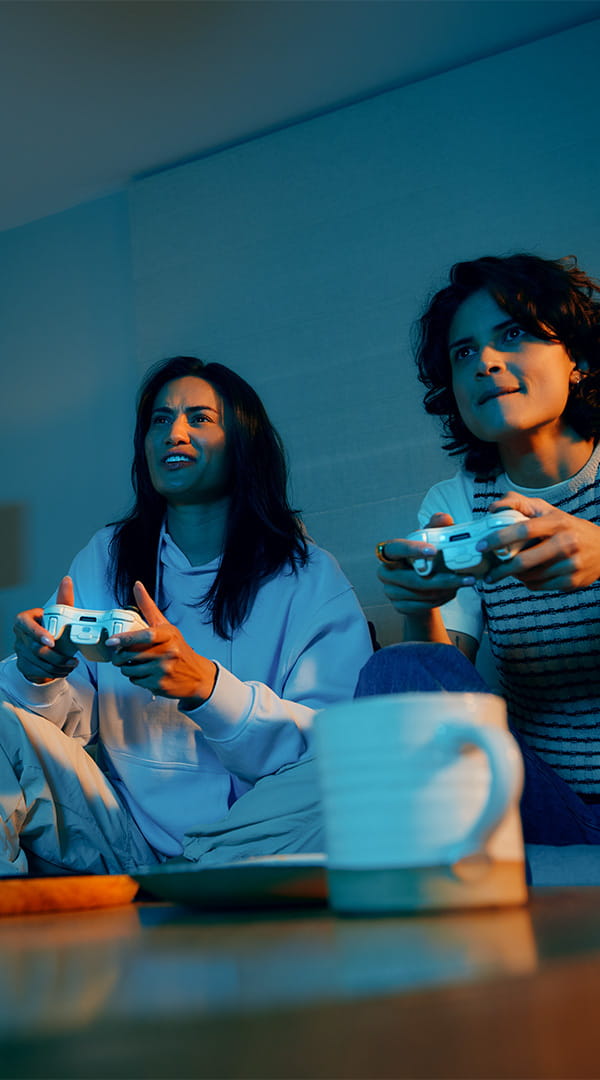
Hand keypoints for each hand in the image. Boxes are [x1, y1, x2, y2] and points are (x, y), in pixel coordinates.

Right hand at [13, 576, 78, 683]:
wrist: (44, 647)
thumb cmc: (50, 626)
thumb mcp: (57, 613)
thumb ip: (63, 599)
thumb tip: (67, 580)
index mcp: (24, 620)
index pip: (26, 625)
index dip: (37, 633)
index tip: (51, 641)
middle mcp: (19, 636)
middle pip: (36, 648)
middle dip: (57, 656)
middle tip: (72, 659)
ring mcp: (20, 652)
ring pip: (39, 663)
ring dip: (58, 666)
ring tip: (72, 665)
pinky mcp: (24, 666)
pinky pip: (39, 672)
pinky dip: (54, 673)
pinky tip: (64, 670)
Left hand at [105, 581, 217, 707]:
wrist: (197, 675)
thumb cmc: (179, 648)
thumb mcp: (166, 626)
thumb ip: (148, 607)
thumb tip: (137, 586)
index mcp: (168, 635)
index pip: (145, 635)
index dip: (125, 638)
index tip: (111, 641)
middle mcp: (168, 651)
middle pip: (131, 655)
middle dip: (119, 656)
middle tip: (119, 654)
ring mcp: (164, 669)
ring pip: (130, 670)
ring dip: (127, 668)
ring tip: (135, 664)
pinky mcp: (160, 684)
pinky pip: (136, 681)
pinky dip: (136, 678)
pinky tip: (145, 673)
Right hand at [376, 514, 465, 617]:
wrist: (420, 587)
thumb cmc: (424, 559)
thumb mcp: (431, 540)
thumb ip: (437, 527)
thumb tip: (443, 518)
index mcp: (390, 553)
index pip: (395, 549)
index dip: (412, 549)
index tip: (434, 551)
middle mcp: (385, 572)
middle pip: (412, 578)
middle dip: (441, 579)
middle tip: (466, 578)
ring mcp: (390, 591)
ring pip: (421, 594)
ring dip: (445, 590)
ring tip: (461, 583)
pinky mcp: (399, 606)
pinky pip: (422, 605)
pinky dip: (441, 599)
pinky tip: (451, 592)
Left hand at [480, 492, 599, 590]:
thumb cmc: (567, 527)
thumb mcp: (547, 510)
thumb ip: (518, 504)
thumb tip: (492, 508)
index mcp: (557, 523)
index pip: (523, 530)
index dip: (499, 538)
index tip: (481, 546)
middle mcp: (566, 543)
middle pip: (524, 561)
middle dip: (501, 571)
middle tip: (488, 575)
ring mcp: (570, 564)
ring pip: (530, 577)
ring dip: (514, 577)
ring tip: (509, 572)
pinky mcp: (572, 581)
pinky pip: (539, 586)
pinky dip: (528, 583)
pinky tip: (527, 577)